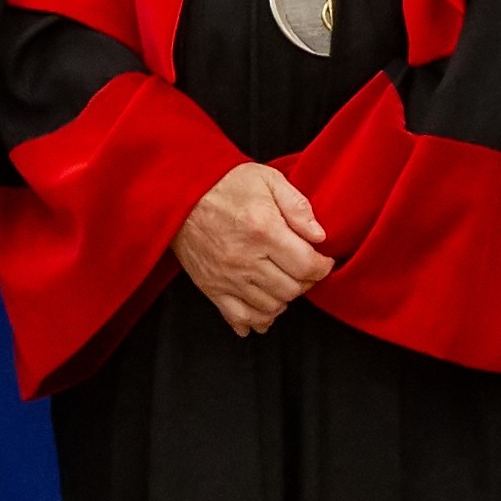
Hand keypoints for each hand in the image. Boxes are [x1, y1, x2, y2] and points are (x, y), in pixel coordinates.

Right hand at [172, 163, 330, 333]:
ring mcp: (227, 277)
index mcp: (263, 231)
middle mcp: (246, 259)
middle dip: (306, 282)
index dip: (322, 266)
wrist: (179, 195)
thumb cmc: (226, 184)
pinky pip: (240, 317)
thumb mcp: (268, 180)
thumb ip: (298, 206)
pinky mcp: (212, 288)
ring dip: (284, 299)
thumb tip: (319, 236)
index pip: (306, 265)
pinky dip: (257, 320)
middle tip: (304, 269)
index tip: (322, 260)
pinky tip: (265, 310)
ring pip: (271, 307)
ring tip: (284, 282)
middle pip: (291, 289)